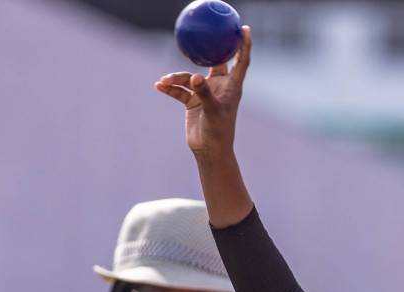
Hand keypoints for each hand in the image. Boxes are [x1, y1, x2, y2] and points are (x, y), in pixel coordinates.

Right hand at [154, 25, 251, 157]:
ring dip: (176, 77)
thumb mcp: (213, 112)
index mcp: (231, 86)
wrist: (208, 151)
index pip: (240, 61)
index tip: (243, 29)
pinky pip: (179, 90)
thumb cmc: (219, 133)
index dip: (243, 45)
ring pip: (189, 77)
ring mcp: (204, 93)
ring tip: (165, 80)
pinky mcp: (192, 102)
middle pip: (212, 62)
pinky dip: (170, 88)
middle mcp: (219, 87)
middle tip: (196, 40)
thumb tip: (195, 77)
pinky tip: (160, 86)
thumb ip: (204, 93)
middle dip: (204, 52)